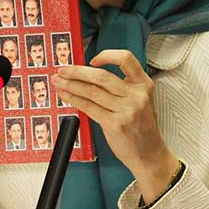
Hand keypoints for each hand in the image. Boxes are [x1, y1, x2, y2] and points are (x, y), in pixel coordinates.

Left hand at [51, 49, 178, 203]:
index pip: (126, 59)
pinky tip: (66, 95)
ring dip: (71, 84)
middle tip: (63, 70)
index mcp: (144, 84)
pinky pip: (88, 107)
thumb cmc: (142, 127)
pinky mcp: (114, 124)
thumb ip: (122, 87)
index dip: (107, 56)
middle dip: (77, 71)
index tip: (92, 60)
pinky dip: (74, 99)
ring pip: (91, 91)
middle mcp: (136, 95)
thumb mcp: (140, 100)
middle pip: (101, 76)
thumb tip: (89, 75)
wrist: (149, 153)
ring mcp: (126, 110)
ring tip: (59, 81)